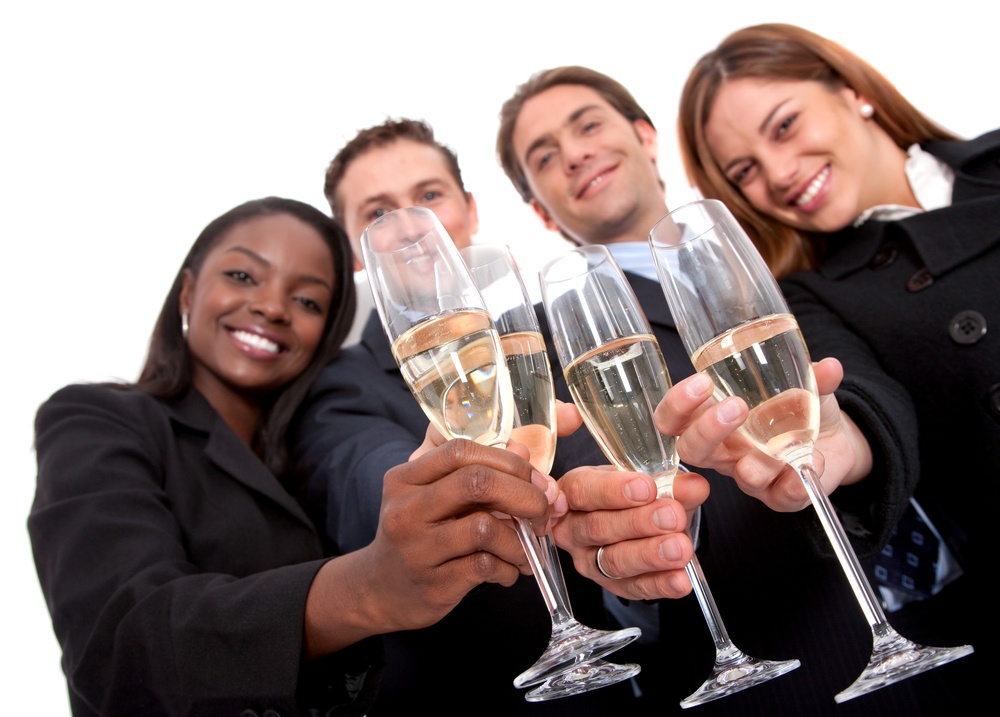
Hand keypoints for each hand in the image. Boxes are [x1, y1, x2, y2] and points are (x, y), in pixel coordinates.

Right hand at [305, 438, 556, 654]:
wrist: (378, 591)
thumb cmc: (419, 535)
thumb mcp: (433, 496)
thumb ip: (476, 471)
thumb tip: (528, 456)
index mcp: (405, 478)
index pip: (461, 451)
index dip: (508, 461)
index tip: (534, 479)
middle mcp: (406, 509)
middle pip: (478, 483)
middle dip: (525, 495)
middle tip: (543, 512)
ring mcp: (416, 548)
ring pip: (485, 528)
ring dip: (521, 541)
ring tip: (529, 551)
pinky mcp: (433, 583)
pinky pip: (486, 567)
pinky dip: (509, 568)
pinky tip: (508, 571)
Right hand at [550, 466, 708, 600]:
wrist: (641, 523)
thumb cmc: (634, 495)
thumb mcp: (651, 482)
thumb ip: (671, 484)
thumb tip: (694, 487)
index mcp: (575, 492)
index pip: (582, 491)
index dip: (612, 490)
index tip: (647, 487)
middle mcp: (574, 529)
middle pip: (598, 527)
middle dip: (638, 522)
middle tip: (672, 516)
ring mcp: (588, 561)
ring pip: (613, 561)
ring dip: (649, 555)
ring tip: (679, 548)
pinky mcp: (610, 585)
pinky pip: (633, 588)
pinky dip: (659, 584)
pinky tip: (680, 578)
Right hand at [654, 357, 872, 511]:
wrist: (835, 440)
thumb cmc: (799, 407)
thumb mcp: (803, 384)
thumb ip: (811, 376)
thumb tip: (828, 366)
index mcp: (713, 419)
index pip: (675, 418)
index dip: (678, 405)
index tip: (702, 382)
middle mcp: (726, 451)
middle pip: (693, 450)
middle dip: (708, 430)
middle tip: (736, 406)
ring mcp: (750, 475)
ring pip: (742, 476)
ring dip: (761, 460)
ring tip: (785, 441)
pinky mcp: (780, 496)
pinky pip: (782, 497)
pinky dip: (797, 481)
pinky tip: (813, 462)